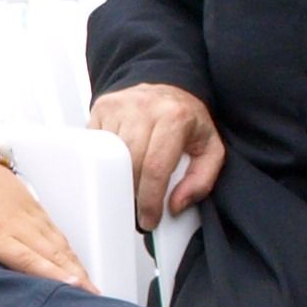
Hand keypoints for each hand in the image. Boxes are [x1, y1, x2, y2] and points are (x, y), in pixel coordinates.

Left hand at [0, 158, 89, 287]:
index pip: (27, 259)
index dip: (51, 274)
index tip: (74, 285)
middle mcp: (18, 225)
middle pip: (53, 255)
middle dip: (76, 278)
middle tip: (94, 300)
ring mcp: (32, 216)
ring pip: (61, 245)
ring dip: (79, 268)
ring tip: (94, 290)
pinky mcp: (38, 210)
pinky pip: (59, 235)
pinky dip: (72, 253)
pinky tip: (80, 268)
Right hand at [90, 82, 224, 227]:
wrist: (169, 88)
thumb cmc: (187, 120)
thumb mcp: (209, 149)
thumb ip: (202, 180)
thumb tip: (176, 204)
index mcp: (175, 117)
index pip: (155, 167)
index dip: (150, 200)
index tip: (149, 219)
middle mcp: (144, 107)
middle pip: (129, 164)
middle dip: (133, 194)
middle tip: (138, 209)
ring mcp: (120, 106)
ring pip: (109, 156)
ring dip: (117, 179)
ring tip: (130, 186)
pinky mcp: (102, 108)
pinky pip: (96, 145)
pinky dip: (105, 162)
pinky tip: (117, 166)